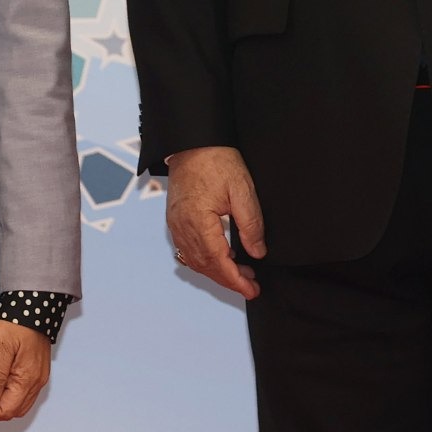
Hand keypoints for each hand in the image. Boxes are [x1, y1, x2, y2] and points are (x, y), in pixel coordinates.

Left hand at [0, 319, 52, 420]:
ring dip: (4, 404)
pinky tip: (0, 385)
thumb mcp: (0, 347)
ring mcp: (39, 376)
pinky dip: (12, 395)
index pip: (6, 410)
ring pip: (21, 403)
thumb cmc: (16, 322)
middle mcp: (37, 381)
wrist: (34, 303)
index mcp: (28, 379)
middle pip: (15, 411)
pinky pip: (26, 392)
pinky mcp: (38, 369)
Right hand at [164, 145, 266, 299]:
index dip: (235, 280)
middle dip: (229, 279)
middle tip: (251, 284)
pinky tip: (222, 256)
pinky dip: (205, 259)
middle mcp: (182, 227)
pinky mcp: (175, 219)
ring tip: (241, 272)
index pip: (218, 262)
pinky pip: (188, 249)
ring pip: (195, 260)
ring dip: (217, 271)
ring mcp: (175, 224)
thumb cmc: (215, 160)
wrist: (192, 141)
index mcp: (198, 221)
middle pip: (205, 266)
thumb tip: (257, 252)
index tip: (252, 290)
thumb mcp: (242, 190)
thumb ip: (251, 224)